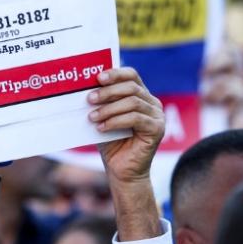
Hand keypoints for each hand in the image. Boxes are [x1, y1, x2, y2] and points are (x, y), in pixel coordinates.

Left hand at [88, 67, 164, 184]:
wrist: (121, 170)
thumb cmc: (111, 142)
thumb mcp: (103, 117)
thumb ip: (100, 102)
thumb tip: (85, 87)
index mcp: (141, 95)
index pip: (132, 75)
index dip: (115, 73)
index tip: (98, 77)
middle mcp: (152, 103)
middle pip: (131, 87)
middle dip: (108, 91)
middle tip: (90, 99)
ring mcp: (157, 116)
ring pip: (132, 102)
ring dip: (109, 108)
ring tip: (92, 117)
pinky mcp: (157, 129)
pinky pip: (135, 118)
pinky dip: (115, 121)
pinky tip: (102, 128)